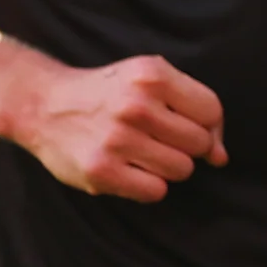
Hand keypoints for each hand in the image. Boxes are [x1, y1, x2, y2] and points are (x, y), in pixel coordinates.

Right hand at [2, 55, 227, 202]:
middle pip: (199, 143)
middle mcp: (137, 105)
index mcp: (153, 75)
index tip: (189, 127)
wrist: (45, 105)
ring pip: (181, 170)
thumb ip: (193, 108)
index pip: (212, 110)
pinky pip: (155, 191)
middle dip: (186, 145)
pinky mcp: (101, 171)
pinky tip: (130, 169)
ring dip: (168, 166)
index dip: (209, 124)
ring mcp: (117, 139)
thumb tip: (222, 157)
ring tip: (143, 152)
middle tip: (159, 138)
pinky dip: (149, 185)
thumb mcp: (149, 79)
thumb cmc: (109, 93)